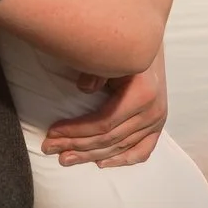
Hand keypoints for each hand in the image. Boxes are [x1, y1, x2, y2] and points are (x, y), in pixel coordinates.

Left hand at [42, 53, 167, 167]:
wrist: (148, 43)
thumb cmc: (125, 49)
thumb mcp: (112, 55)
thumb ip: (98, 71)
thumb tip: (84, 89)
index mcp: (142, 95)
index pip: (103, 123)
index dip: (76, 131)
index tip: (52, 133)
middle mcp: (152, 112)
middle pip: (108, 138)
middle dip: (76, 144)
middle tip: (49, 148)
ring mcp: (157, 122)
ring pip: (119, 147)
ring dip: (90, 155)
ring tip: (65, 158)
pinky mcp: (158, 127)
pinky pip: (142, 151)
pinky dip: (122, 160)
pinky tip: (101, 164)